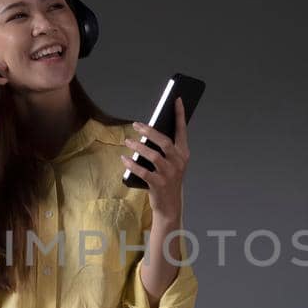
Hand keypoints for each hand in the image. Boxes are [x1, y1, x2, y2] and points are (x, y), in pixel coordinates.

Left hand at [119, 96, 189, 220]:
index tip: (176, 100)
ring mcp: (169, 174)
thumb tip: (150, 130)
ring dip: (138, 147)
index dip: (179, 115)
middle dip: (149, 131)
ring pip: (153, 155)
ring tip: (127, 141)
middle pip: (164, 141)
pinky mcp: (159, 184)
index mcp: (183, 154)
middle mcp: (179, 162)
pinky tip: (124, 158)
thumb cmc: (168, 180)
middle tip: (136, 124)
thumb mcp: (172, 163)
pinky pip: (143, 171)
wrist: (169, 206)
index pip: (182, 131)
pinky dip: (131, 164)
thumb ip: (165, 149)